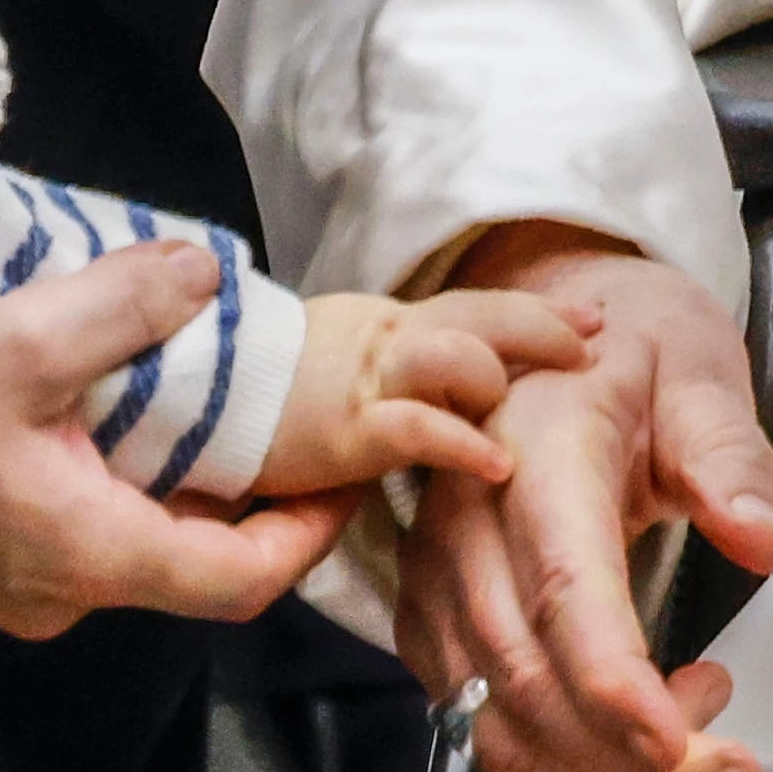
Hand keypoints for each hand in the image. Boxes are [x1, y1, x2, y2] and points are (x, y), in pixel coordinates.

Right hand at [0, 243, 351, 634]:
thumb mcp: (18, 338)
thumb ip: (123, 306)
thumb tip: (203, 273)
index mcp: (89, 555)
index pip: (240, 579)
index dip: (308, 533)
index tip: (348, 479)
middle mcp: (59, 588)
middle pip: (192, 558)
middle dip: (250, 493)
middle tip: (290, 417)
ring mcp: (13, 576)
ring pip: (132, 535)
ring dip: (177, 474)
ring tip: (210, 389)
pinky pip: (76, 519)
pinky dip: (116, 469)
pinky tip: (111, 396)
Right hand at [251, 283, 600, 497]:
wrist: (181, 393)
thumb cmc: (252, 393)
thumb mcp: (331, 368)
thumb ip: (387, 378)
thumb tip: (441, 403)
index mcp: (383, 328)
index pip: (471, 307)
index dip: (533, 314)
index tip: (590, 321)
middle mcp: (382, 342)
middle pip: (479, 316)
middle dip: (543, 330)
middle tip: (591, 344)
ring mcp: (364, 383)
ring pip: (457, 358)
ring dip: (502, 380)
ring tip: (545, 405)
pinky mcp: (342, 431)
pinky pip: (416, 428)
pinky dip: (462, 443)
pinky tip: (497, 464)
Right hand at [397, 228, 772, 771]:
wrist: (554, 321)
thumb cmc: (632, 348)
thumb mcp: (701, 372)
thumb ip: (730, 458)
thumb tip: (762, 541)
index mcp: (537, 449)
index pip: (563, 587)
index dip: (613, 684)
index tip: (680, 744)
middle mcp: (466, 518)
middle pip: (527, 679)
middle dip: (628, 756)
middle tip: (731, 765)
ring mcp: (437, 575)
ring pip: (497, 720)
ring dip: (599, 768)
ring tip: (701, 739)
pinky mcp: (432, 617)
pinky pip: (481, 721)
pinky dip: (557, 758)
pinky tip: (633, 727)